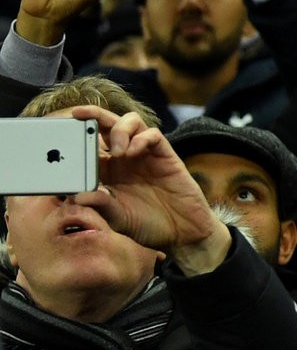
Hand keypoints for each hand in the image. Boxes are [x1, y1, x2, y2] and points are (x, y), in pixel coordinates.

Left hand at [65, 107, 230, 272]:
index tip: (61, 133)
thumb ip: (100, 205)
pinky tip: (133, 152)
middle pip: (108, 124)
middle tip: (79, 115)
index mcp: (109, 171)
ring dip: (119, 129)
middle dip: (93, 115)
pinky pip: (153, 134)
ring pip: (131, 122)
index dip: (77, 136)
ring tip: (116, 150)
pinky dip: (141, 138)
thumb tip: (77, 196)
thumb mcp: (117, 219)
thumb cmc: (148, 226)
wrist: (182, 233)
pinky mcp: (165, 155)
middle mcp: (125, 158)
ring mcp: (145, 155)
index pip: (89, 145)